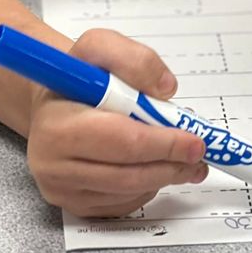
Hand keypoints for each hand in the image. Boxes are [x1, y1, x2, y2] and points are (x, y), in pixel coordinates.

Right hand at [27, 28, 207, 217]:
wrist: (53, 101)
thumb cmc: (77, 75)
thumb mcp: (101, 47)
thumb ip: (135, 60)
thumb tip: (165, 89)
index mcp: (58, 123)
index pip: (122, 141)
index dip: (164, 143)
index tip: (194, 141)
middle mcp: (52, 163)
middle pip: (127, 175)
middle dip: (171, 165)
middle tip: (199, 155)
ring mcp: (60, 189)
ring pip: (127, 193)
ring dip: (164, 178)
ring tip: (187, 161)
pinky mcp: (71, 204)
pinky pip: (120, 204)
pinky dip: (146, 189)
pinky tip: (156, 169)